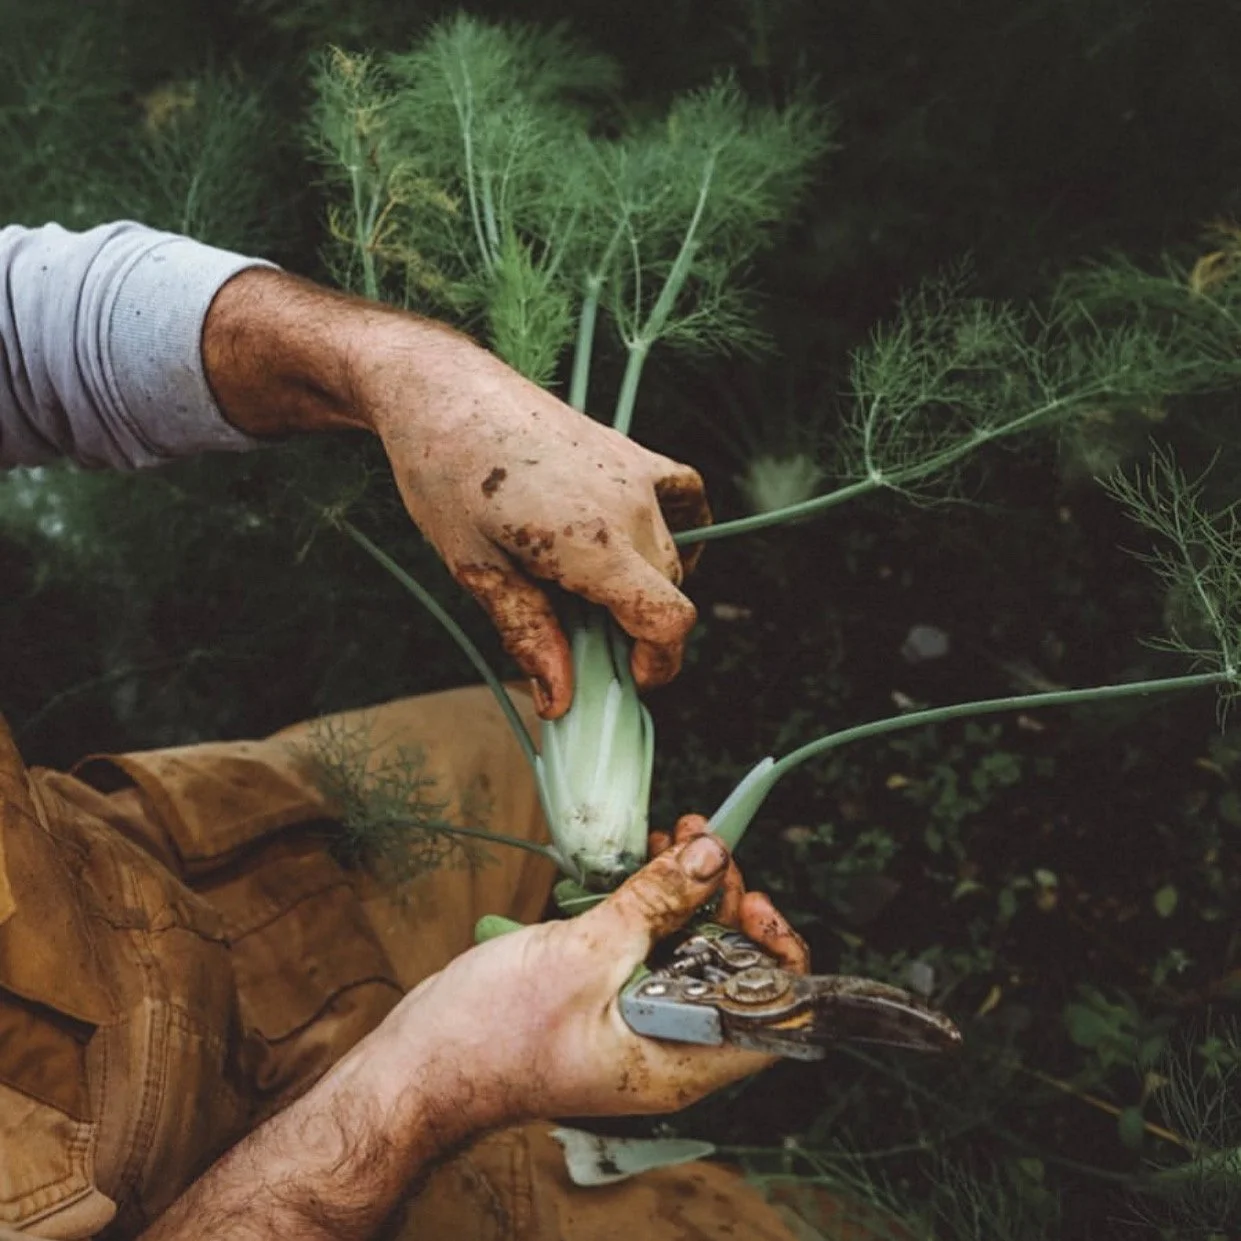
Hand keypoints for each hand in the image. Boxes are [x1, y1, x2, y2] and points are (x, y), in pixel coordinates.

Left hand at [360, 328, 709, 717]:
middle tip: (576, 638)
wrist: (443, 391)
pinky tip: (643, 544)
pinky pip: (686, 496)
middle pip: (666, 592)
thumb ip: (528, 633)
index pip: (667, 620)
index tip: (625, 679)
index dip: (657, 665)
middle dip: (637, 630)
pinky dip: (681, 527)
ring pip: (673, 552)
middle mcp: (629, 505)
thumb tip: (559, 701)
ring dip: (647, 585)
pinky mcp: (632, 451)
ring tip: (590, 590)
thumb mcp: (475, 568)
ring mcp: (637, 473)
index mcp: (590, 541)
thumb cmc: (444, 477)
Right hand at [381, 821, 806, 1125]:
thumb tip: (713, 855)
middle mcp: (668, 1046)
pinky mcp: (604, 1002)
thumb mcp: (584, 954)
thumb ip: (656, 902)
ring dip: (690, 893)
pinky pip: (648, 951)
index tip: (748, 896)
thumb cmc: (494, 1033)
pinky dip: (653, 905)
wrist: (420, 1065)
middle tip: (706, 845)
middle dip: (725, 901)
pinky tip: (648, 861)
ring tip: (680, 835)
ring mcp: (634, 1024)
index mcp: (680, 1059)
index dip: (775, 951)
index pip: (769, 1015)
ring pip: (688, 953)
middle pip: (730, 971)